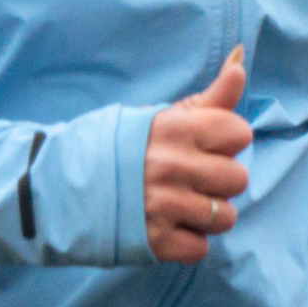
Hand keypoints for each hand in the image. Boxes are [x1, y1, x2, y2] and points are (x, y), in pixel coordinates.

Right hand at [145, 47, 252, 261]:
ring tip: (183, 203)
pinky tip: (170, 224)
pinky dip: (189, 241)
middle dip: (220, 180)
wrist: (66, 185)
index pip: (239, 133)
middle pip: (239, 179)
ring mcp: (164, 205)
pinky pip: (201, 248)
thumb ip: (212, 95)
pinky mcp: (155, 241)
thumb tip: (241, 58)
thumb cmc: (126, 146)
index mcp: (175, 129)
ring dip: (208, 215)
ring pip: (225, 217)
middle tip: (193, 177)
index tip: (206, 145)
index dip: (227, 140)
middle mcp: (172, 165)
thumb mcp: (167, 116)